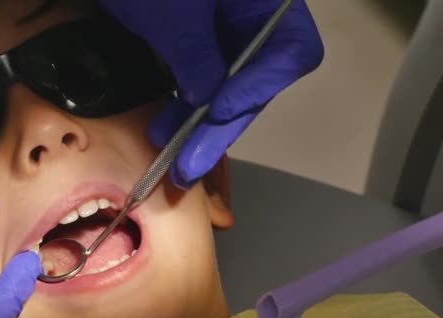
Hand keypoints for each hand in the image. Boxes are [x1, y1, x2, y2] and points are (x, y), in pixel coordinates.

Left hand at [100, 0, 323, 187]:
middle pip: (255, 78)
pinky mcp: (200, 38)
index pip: (289, 51)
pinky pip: (202, 77)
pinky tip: (165, 128)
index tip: (218, 111)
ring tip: (171, 159)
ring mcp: (227, 26)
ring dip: (198, 124)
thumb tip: (208, 100)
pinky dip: (185, 104)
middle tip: (189, 166)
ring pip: (227, 85)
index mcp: (264, 2)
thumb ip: (195, 56)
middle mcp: (253, 16)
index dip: (258, 87)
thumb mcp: (172, 12)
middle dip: (219, 125)